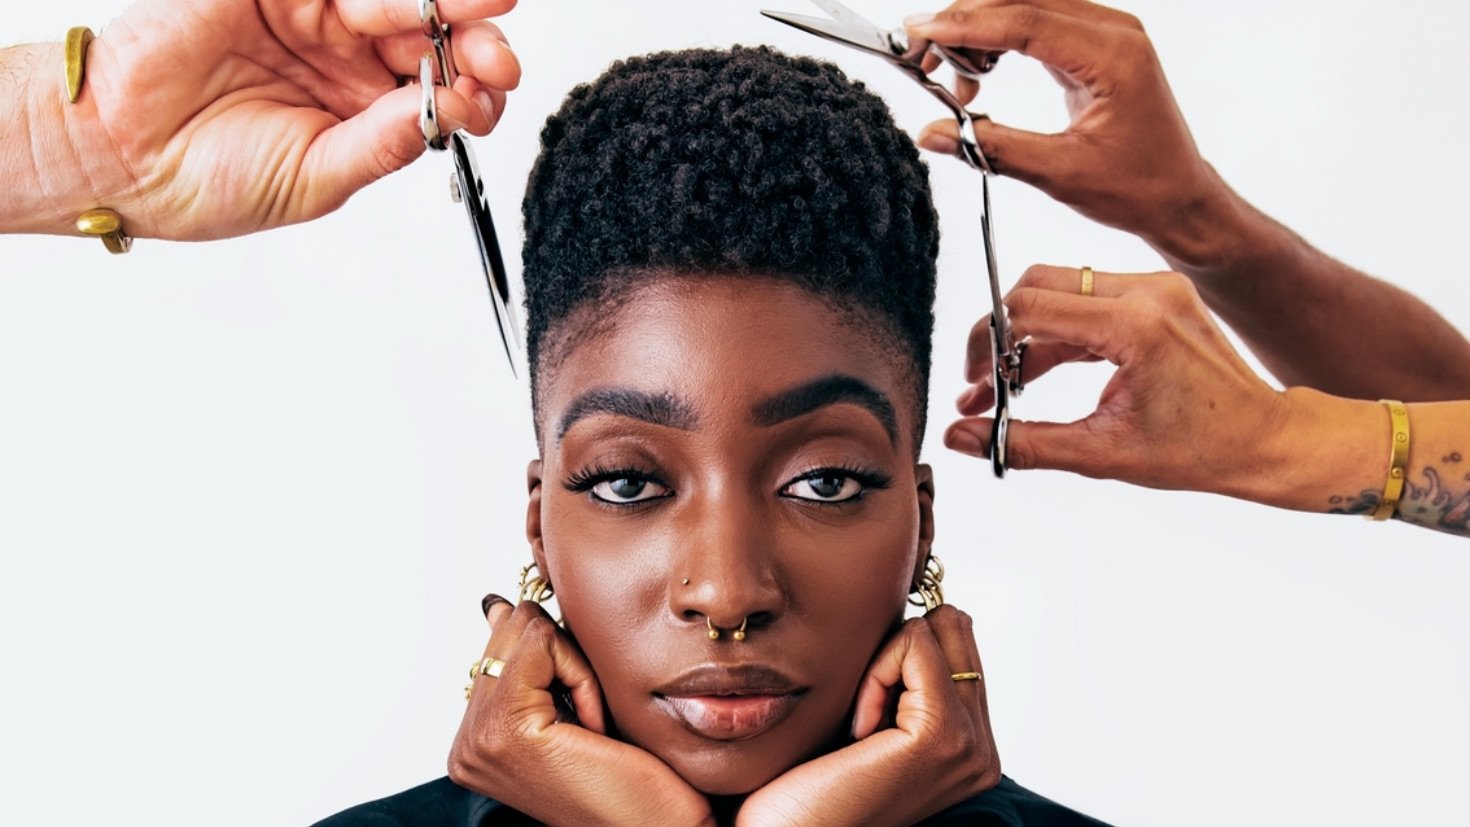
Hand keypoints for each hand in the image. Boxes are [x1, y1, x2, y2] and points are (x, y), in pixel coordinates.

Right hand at [61, 0, 519, 239]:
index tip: (491, 97)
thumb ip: (384, 143)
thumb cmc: (206, 180)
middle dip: (474, 42)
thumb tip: (453, 114)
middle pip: (429, 37)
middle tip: (498, 55)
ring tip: (484, 9)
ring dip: (440, 3)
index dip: (474, 91)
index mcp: (363, 112)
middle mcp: (345, 59)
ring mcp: (312, 16)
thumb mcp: (316, 177)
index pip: (439, 93)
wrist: (116, 153)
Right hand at [449, 597, 714, 826]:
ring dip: (576, 669)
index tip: (580, 718)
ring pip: (528, 629)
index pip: (502, 637)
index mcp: (474, 741)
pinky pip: (544, 644)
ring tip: (590, 730)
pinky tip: (595, 730)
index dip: (558, 657)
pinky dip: (583, 676)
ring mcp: (478, 742)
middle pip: (512, 626)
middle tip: (588, 723)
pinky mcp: (505, 730)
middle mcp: (465, 746)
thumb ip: (529, 662)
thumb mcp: (575, 706)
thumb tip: (495, 605)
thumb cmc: (636, 782)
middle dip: (563, 657)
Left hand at [736, 607, 999, 826]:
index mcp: (972, 745)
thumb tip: (915, 610)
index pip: (955, 638)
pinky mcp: (944, 735)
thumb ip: (901, 678)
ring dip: (882, 663)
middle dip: (897, 650)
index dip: (898, 654)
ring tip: (860, 727)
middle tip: (863, 714)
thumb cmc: (805, 787)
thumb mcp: (866, 717)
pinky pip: (914, 644)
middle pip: (952, 626)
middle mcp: (983, 749)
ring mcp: (972, 746)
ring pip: (934, 628)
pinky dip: (874, 673)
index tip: (865, 716)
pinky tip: (858, 730)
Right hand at [904, 0, 1241, 268]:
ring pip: (1025, 6)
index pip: (1025, 20)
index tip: (919, 31)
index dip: (965, 25)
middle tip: (920, 55)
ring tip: (948, 76)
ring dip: (978, 31)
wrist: (1179, 198)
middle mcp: (1112, 32)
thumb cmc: (1136, 188)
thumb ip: (992, 147)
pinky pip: (1035, 24)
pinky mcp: (1093, 46)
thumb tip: (932, 133)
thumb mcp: (1059, 174)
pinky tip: (977, 78)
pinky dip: (998, 43)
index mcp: (1113, 56)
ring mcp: (1104, 34)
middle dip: (964, 22)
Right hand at [947, 264, 1303, 499]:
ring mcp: (1155, 288)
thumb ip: (1024, 443)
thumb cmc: (1198, 449)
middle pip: (1038, 286)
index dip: (987, 344)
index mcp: (1135, 326)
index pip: (1030, 309)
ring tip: (1004, 386)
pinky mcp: (1158, 294)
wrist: (1264, 439)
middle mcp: (1146, 292)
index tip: (974, 385)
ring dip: (1026, 335)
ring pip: (1060, 290)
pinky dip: (1058, 334)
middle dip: (1000, 333)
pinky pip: (1088, 300)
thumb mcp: (1102, 454)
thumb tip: (961, 437)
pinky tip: (1038, 373)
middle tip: (982, 384)